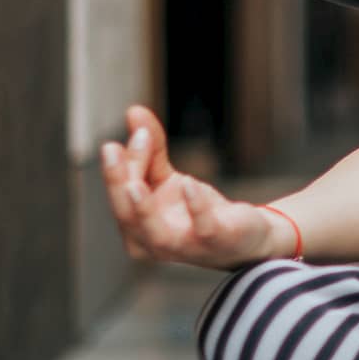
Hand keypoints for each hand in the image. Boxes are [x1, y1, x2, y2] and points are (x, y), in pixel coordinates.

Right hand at [100, 103, 289, 270]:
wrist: (246, 235)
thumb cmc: (197, 210)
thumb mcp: (169, 178)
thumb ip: (150, 149)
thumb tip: (134, 111)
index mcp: (137, 230)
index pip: (121, 198)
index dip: (120, 167)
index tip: (135, 131)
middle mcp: (155, 245)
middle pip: (127, 216)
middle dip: (117, 183)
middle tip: (112, 148)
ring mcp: (186, 248)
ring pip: (156, 234)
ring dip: (142, 207)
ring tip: (134, 182)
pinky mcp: (218, 241)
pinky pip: (204, 228)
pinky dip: (195, 206)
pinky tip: (189, 183)